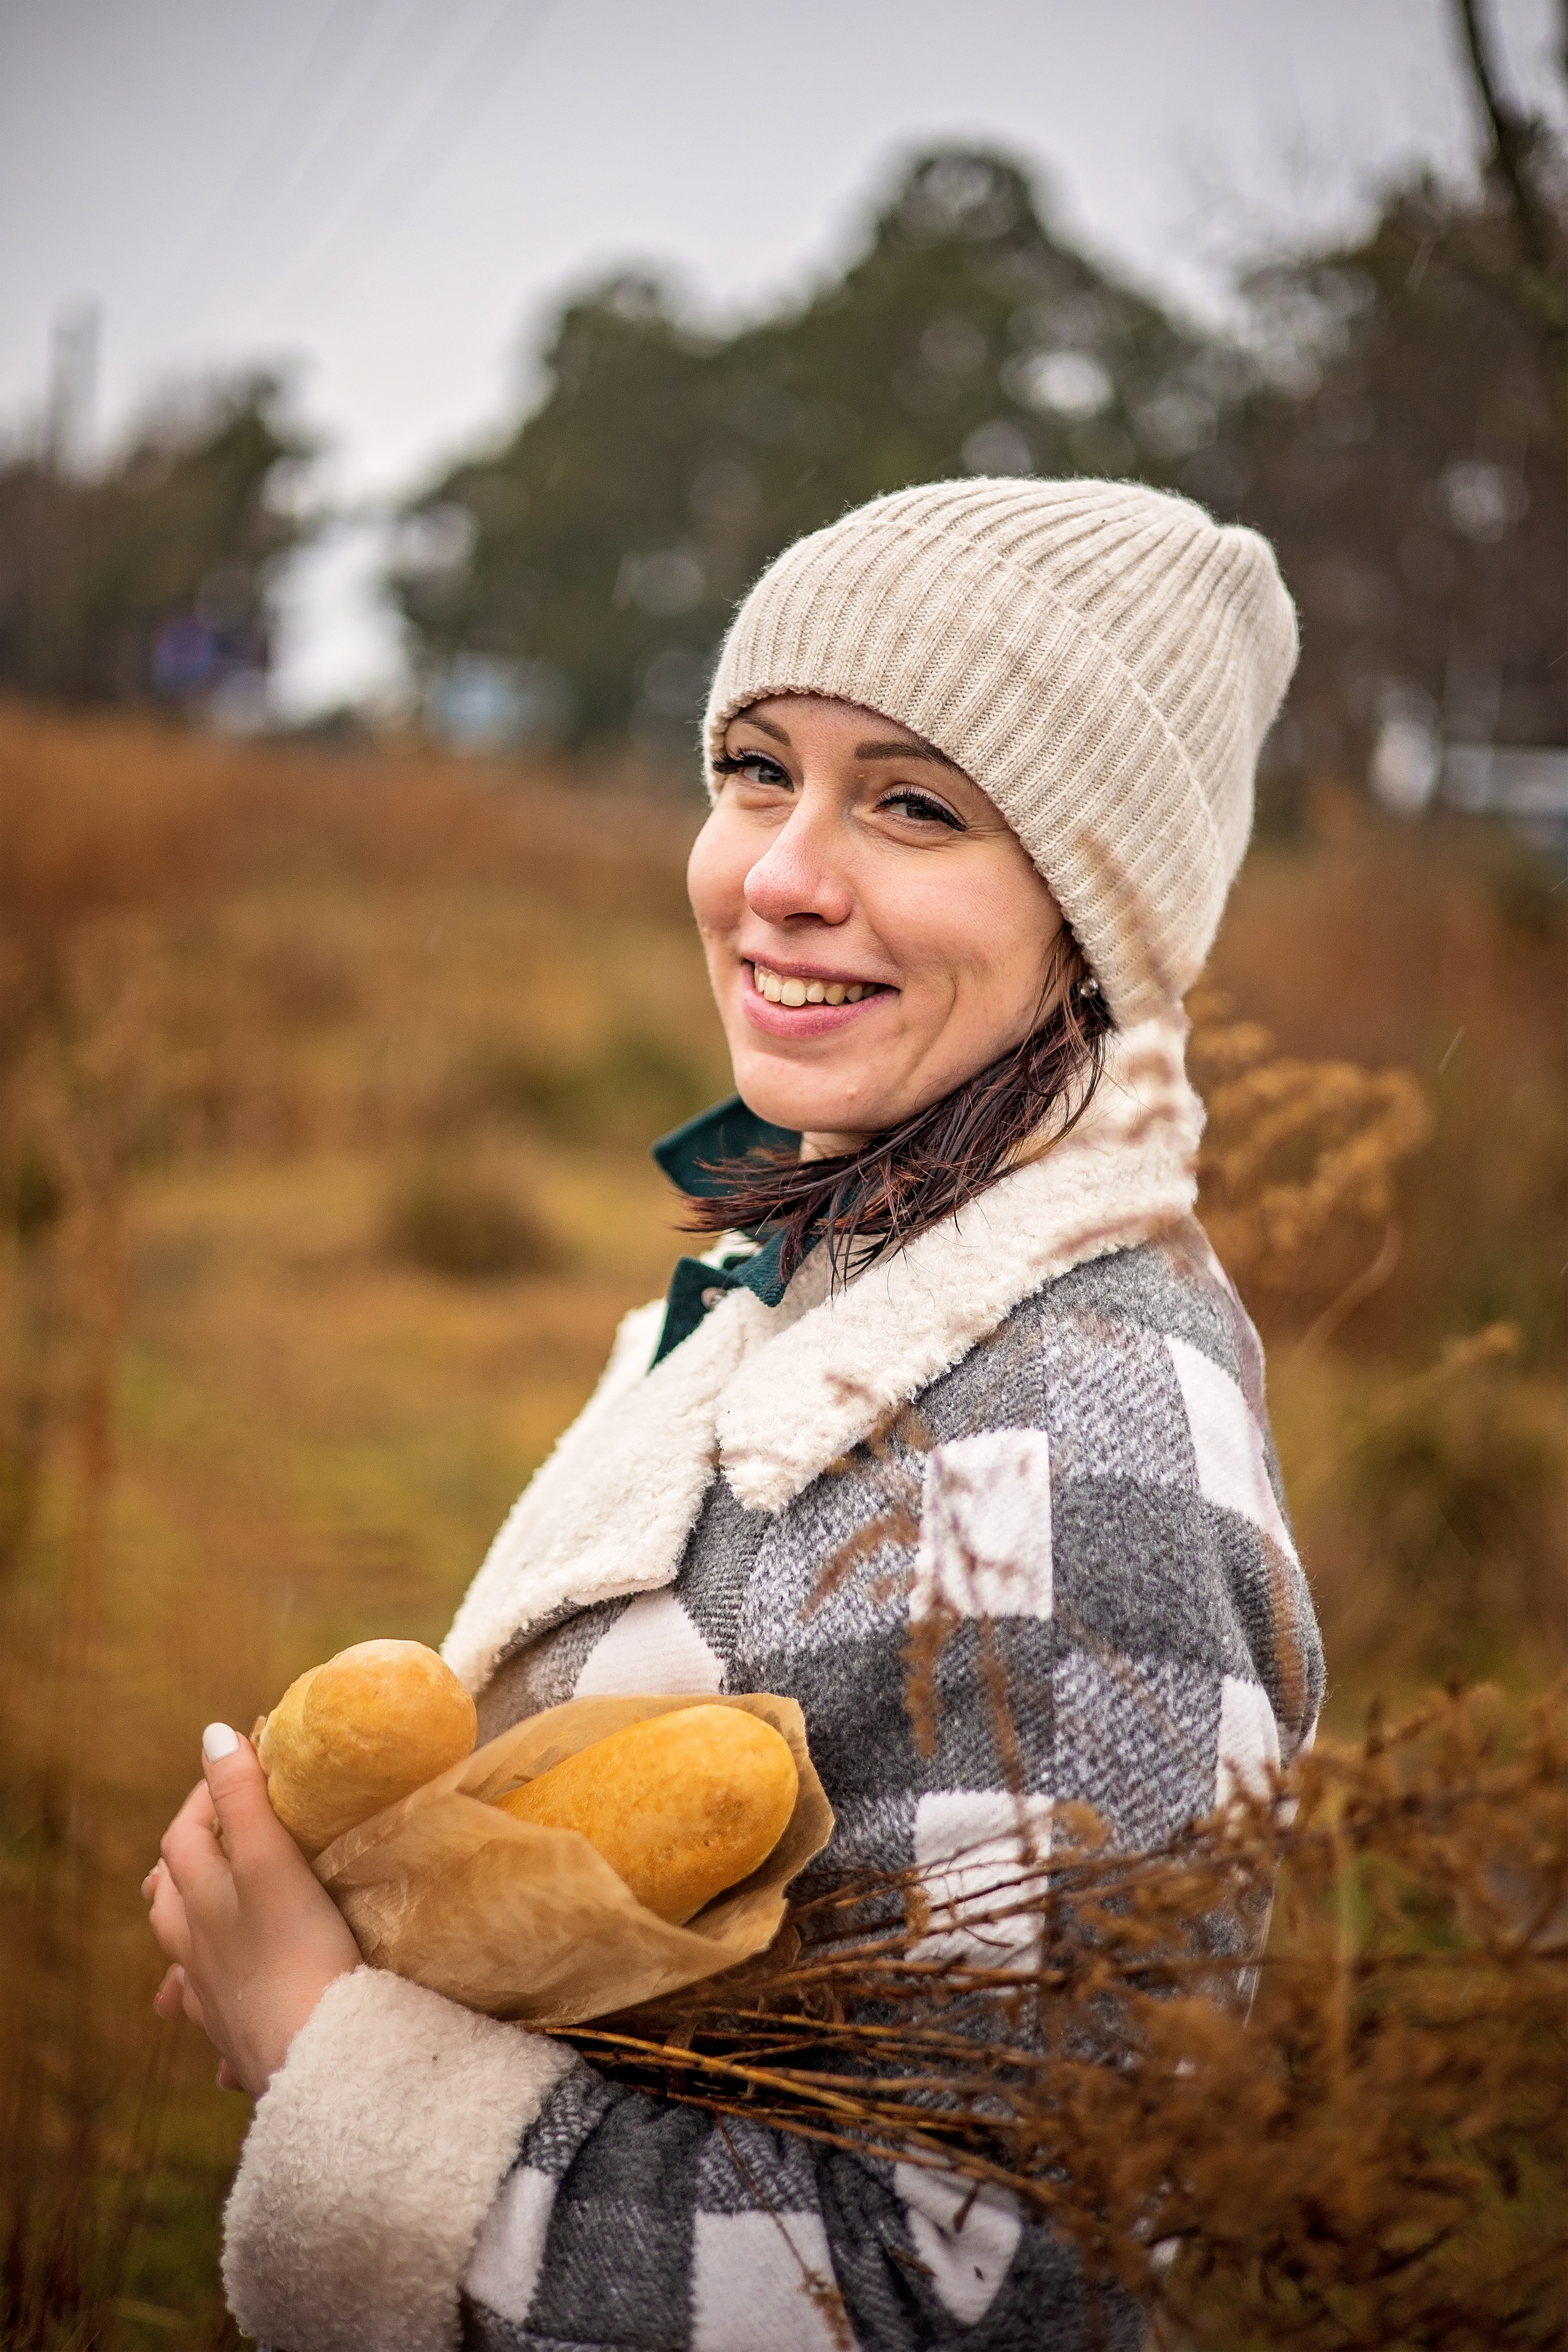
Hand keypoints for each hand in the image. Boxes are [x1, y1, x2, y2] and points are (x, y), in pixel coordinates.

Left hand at [144, 1723, 360, 2098]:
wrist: (316, 2057)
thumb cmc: (296, 1953)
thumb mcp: (270, 1861)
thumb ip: (244, 1798)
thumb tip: (212, 1733)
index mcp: (201, 1904)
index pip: (185, 1835)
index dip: (207, 1795)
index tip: (238, 1765)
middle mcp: (196, 1952)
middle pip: (172, 1899)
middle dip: (182, 1865)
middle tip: (203, 1841)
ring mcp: (216, 2000)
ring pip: (184, 1964)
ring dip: (185, 1939)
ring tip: (192, 1929)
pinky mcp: (242, 2039)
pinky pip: (216, 2019)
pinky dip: (215, 2008)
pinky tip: (225, 2012)